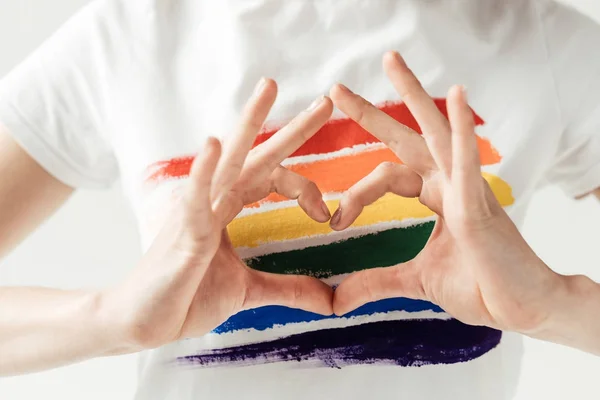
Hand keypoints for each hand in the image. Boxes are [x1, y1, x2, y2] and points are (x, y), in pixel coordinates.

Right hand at [101, 79, 333, 349]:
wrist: (145, 322)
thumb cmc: (186, 298)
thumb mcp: (249, 292)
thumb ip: (289, 289)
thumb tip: (330, 300)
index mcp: (227, 209)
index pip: (271, 178)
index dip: (304, 189)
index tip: (326, 215)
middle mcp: (213, 201)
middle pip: (257, 157)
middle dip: (289, 129)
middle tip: (323, 101)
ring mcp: (196, 213)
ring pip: (228, 162)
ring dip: (248, 124)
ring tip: (269, 89)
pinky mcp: (183, 234)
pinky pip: (194, 197)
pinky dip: (203, 170)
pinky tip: (214, 143)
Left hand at [330, 52, 562, 334]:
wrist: (521, 309)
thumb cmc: (481, 287)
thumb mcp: (414, 280)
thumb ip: (374, 282)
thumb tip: (336, 300)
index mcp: (437, 195)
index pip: (388, 173)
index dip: (355, 193)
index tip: (332, 220)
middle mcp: (449, 182)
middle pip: (407, 138)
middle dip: (372, 112)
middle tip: (336, 89)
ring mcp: (466, 187)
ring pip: (436, 132)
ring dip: (414, 94)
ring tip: (390, 61)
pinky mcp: (479, 202)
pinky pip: (468, 158)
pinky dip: (462, 128)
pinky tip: (457, 94)